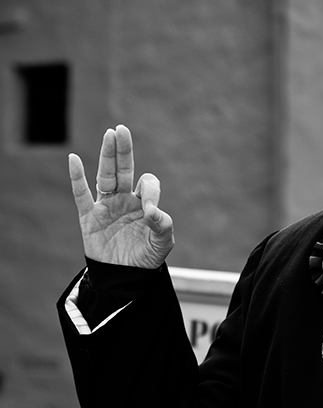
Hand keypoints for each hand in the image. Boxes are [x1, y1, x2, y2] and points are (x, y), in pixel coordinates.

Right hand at [69, 125, 173, 268]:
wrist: (125, 277)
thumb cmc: (146, 257)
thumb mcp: (163, 244)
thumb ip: (163, 226)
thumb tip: (152, 211)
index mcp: (144, 202)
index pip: (147, 184)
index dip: (150, 193)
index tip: (150, 213)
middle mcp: (125, 199)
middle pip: (124, 169)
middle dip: (123, 150)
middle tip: (121, 129)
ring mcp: (106, 206)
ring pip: (105, 176)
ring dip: (106, 156)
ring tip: (109, 134)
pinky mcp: (89, 218)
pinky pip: (81, 195)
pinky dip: (77, 178)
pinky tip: (74, 159)